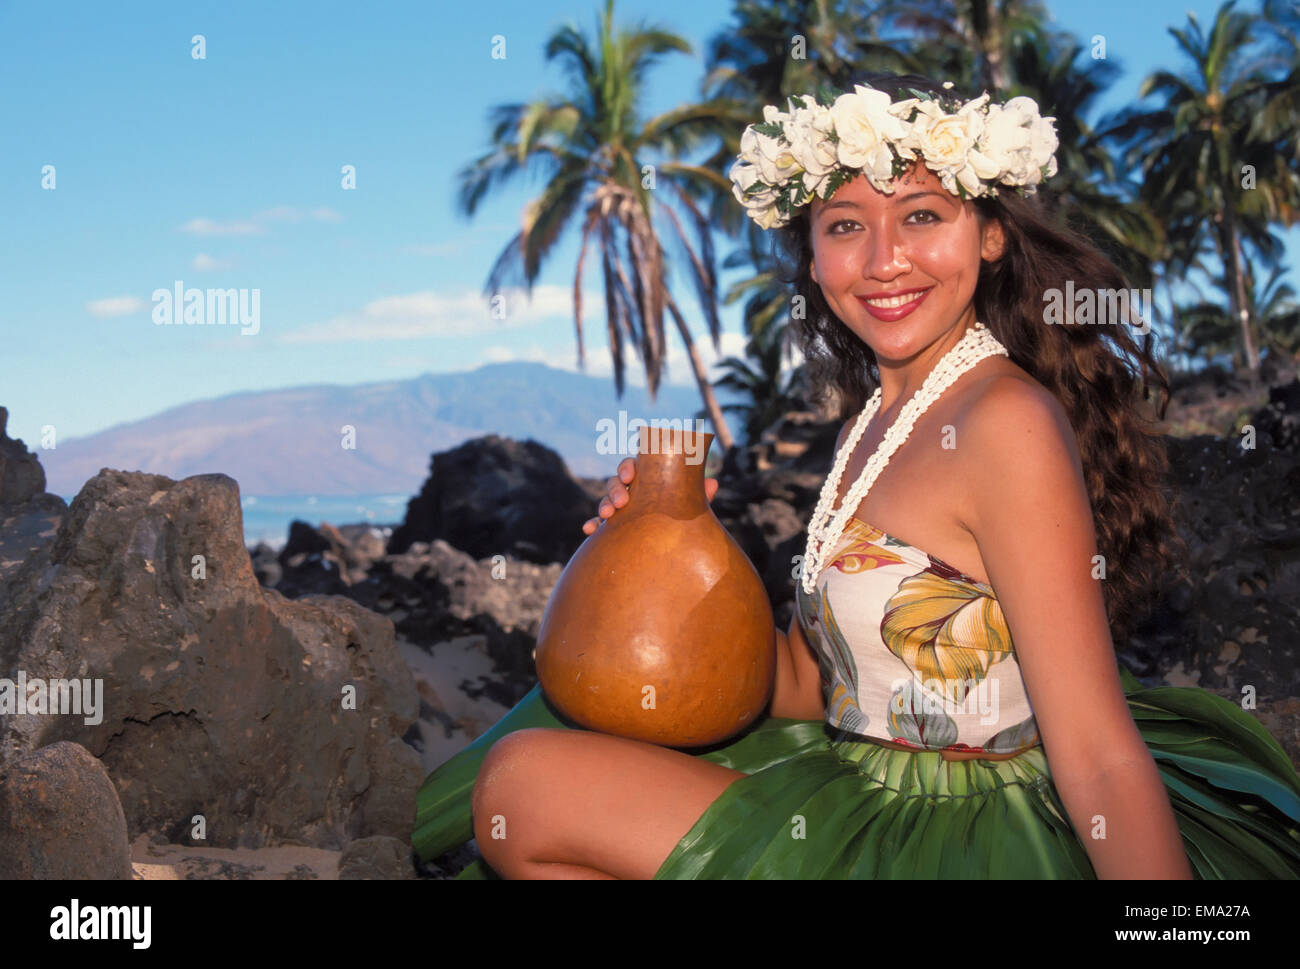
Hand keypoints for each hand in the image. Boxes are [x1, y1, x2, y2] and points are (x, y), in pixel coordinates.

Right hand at [581, 457, 718, 534]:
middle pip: (616, 481)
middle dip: (616, 488)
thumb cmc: (680, 513)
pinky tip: (589, 530)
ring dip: (605, 504)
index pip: (634, 466)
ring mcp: (620, 506)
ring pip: (606, 499)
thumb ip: (698, 495)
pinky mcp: (612, 524)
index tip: (630, 475)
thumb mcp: (690, 504)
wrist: (671, 540)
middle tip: (622, 501)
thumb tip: (713, 483)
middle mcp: (631, 489)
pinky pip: (599, 522)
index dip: (629, 467)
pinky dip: (593, 524)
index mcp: (647, 478)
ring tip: (608, 515)